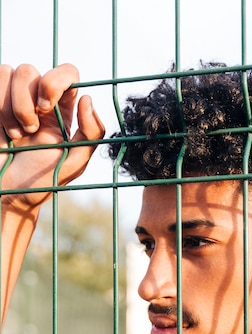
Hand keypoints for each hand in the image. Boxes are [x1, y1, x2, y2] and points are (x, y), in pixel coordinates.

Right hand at [0, 63, 104, 211]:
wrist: (11, 194)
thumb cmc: (43, 180)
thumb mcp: (75, 162)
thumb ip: (91, 133)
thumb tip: (87, 99)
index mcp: (63, 109)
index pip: (67, 72)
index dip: (55, 80)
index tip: (46, 106)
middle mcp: (39, 99)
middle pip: (31, 71)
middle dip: (26, 99)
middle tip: (31, 128)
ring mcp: (14, 99)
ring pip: (11, 73)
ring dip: (12, 109)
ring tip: (18, 136)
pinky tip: (5, 132)